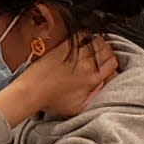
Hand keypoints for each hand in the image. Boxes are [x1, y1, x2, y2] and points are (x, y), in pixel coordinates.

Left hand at [0, 34, 118, 123]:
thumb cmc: (50, 101)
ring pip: (97, 41)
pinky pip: (80, 36)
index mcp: (92, 79)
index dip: (112, 62)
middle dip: (107, 50)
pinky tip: (83, 39)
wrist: (31, 92)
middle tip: (102, 52)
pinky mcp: (63, 48)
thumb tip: (99, 92)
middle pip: (107, 50)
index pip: (112, 64)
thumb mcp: (77, 108)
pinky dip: (85, 35)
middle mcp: (86, 65)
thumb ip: (91, 99)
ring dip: (98, 42)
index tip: (108, 62)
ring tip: (94, 45)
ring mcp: (75, 55)